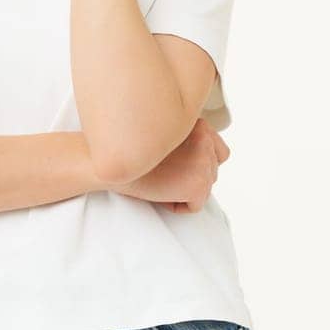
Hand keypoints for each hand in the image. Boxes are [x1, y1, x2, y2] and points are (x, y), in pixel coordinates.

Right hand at [110, 117, 230, 213]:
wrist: (111, 160)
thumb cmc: (128, 149)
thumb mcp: (162, 134)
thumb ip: (184, 141)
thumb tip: (197, 163)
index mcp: (198, 123)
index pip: (218, 151)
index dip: (196, 164)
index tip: (174, 166)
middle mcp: (206, 138)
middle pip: (211, 173)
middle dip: (188, 179)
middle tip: (162, 174)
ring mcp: (204, 161)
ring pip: (204, 189)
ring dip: (182, 191)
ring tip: (159, 181)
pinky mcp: (199, 183)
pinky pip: (195, 205)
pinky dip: (177, 206)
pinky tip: (159, 192)